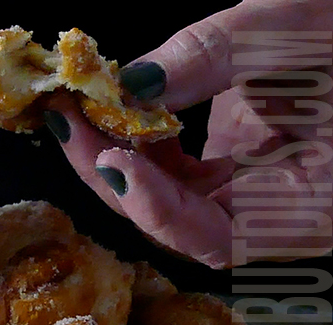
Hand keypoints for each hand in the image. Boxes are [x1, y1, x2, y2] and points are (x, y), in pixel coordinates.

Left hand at [45, 0, 332, 267]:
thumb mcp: (288, 33)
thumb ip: (209, 58)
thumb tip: (128, 88)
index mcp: (312, 206)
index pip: (218, 239)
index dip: (159, 209)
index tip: (113, 161)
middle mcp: (275, 216)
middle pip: (175, 223)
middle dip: (114, 174)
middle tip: (69, 121)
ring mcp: (248, 195)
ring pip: (165, 200)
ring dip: (116, 156)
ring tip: (78, 109)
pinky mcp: (232, 171)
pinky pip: (174, 175)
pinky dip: (141, 143)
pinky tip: (116, 108)